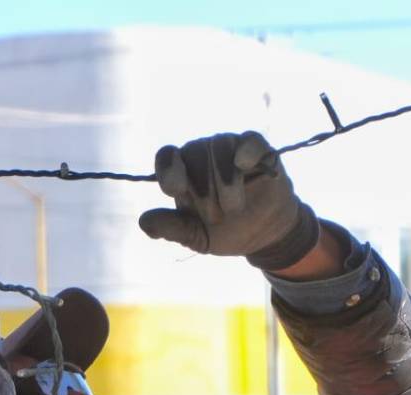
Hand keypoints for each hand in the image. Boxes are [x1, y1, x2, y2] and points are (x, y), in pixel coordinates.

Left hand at [138, 131, 319, 270]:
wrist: (265, 235)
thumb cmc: (226, 231)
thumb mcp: (196, 237)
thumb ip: (171, 229)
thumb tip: (144, 222)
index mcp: (183, 172)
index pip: (167, 156)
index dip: (169, 169)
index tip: (176, 189)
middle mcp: (203, 154)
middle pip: (195, 153)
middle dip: (204, 190)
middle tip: (217, 217)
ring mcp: (230, 148)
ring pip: (220, 147)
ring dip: (226, 180)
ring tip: (234, 207)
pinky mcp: (258, 149)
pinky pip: (249, 141)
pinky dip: (246, 150)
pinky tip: (244, 164)